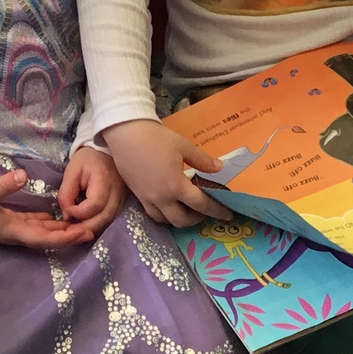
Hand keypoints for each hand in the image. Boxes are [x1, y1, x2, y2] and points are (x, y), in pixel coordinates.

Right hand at [0, 168, 96, 248]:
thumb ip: (2, 185)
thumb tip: (23, 175)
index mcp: (13, 230)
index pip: (43, 238)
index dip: (63, 238)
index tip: (82, 233)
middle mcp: (16, 233)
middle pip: (47, 238)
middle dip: (68, 236)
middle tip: (91, 230)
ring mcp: (12, 229)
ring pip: (42, 232)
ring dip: (60, 230)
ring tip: (80, 225)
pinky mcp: (8, 222)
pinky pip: (32, 224)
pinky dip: (46, 223)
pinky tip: (55, 218)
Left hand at [58, 146, 128, 228]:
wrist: (105, 152)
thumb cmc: (87, 160)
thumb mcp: (72, 172)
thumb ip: (66, 194)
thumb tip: (67, 216)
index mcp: (104, 180)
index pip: (94, 205)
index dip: (78, 212)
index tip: (67, 209)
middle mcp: (117, 192)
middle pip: (104, 218)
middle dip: (85, 227)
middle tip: (69, 229)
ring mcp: (123, 198)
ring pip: (108, 221)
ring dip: (91, 228)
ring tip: (76, 227)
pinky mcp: (122, 203)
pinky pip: (111, 218)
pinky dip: (98, 223)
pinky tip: (86, 223)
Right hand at [99, 119, 220, 227]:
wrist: (125, 133)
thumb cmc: (156, 138)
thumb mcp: (183, 146)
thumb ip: (202, 161)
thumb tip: (219, 168)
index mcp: (175, 186)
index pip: (201, 205)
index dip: (216, 210)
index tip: (227, 214)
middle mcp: (161, 198)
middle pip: (181, 220)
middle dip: (196, 219)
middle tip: (203, 210)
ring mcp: (146, 198)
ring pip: (164, 220)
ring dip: (178, 219)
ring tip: (185, 209)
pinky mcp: (137, 194)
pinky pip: (152, 212)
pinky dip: (163, 214)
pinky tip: (168, 203)